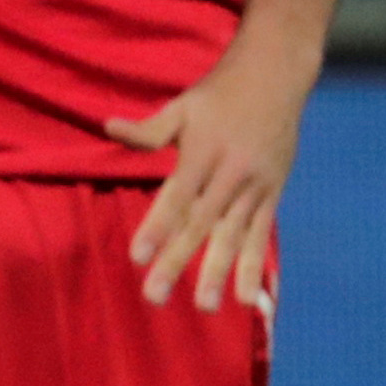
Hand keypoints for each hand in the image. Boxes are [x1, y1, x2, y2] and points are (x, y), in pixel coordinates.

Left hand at [104, 48, 310, 315]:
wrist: (277, 77)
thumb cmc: (219, 94)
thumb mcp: (182, 106)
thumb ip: (149, 129)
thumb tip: (107, 127)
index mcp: (203, 152)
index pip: (176, 196)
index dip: (157, 226)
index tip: (137, 256)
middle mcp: (231, 174)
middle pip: (201, 224)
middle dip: (178, 262)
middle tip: (154, 297)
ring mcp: (255, 186)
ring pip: (233, 236)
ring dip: (218, 273)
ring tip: (204, 307)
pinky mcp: (274, 193)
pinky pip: (262, 234)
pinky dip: (255, 266)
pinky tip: (248, 298)